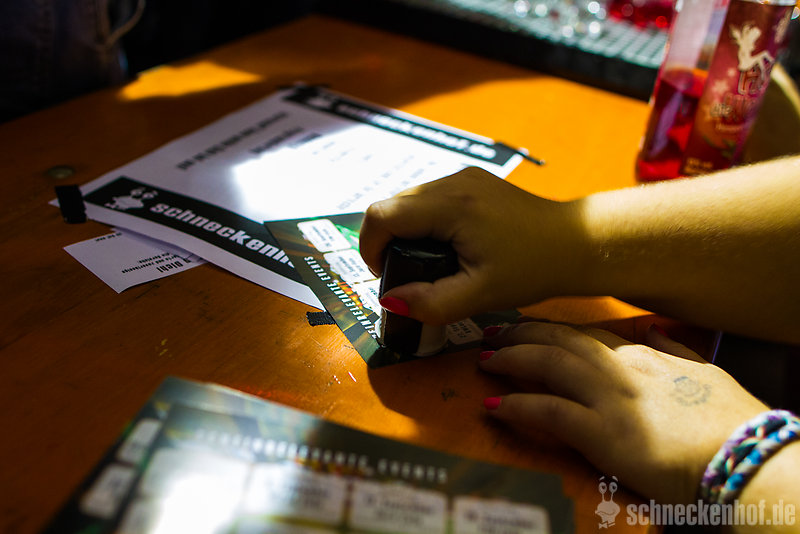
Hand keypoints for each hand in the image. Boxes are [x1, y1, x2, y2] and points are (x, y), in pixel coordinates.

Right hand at [359, 167, 584, 323]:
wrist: (576, 242)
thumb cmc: (533, 268)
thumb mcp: (480, 295)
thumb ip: (431, 302)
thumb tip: (390, 300)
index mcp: (451, 205)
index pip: (382, 215)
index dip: (371, 247)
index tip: (385, 276)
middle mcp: (453, 182)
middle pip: (392, 205)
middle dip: (386, 241)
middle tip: (407, 276)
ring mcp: (463, 177)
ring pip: (408, 201)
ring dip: (404, 232)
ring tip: (427, 264)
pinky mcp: (471, 181)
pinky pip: (428, 198)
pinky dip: (423, 223)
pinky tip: (444, 248)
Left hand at [479, 320, 767, 503]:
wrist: (745, 457)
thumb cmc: (730, 421)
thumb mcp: (706, 373)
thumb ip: (675, 349)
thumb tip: (653, 330)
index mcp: (644, 355)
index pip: (586, 332)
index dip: (551, 327)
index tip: (526, 324)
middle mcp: (621, 369)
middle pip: (560, 339)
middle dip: (521, 333)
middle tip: (491, 332)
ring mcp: (609, 397)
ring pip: (548, 364)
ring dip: (511, 359)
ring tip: (484, 359)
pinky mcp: (602, 432)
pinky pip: (548, 411)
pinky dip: (517, 405)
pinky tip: (493, 404)